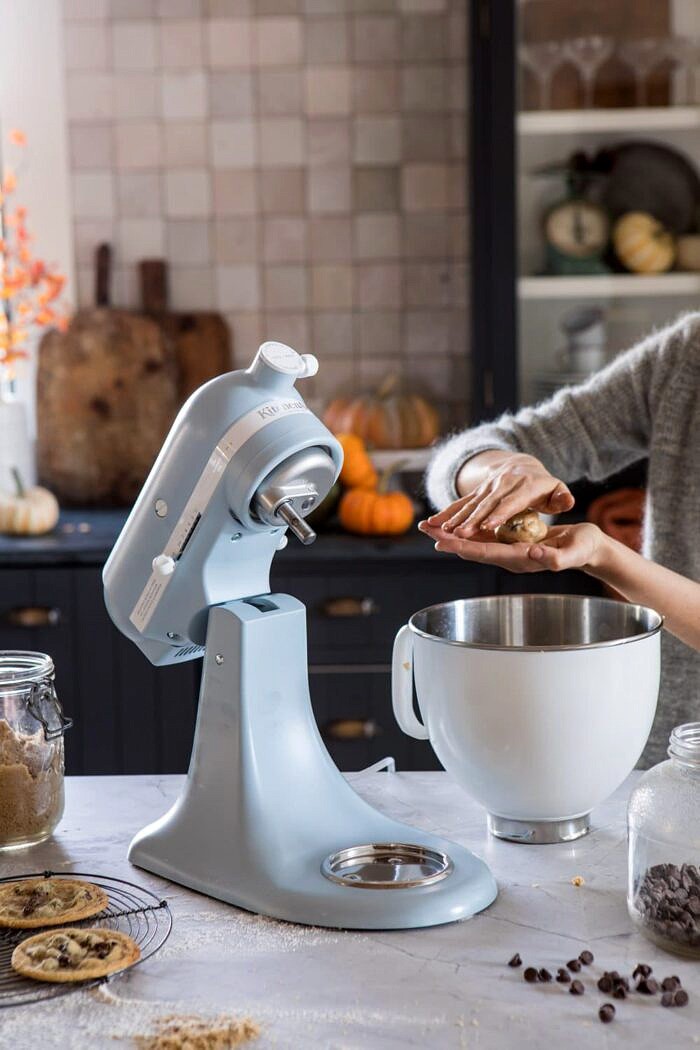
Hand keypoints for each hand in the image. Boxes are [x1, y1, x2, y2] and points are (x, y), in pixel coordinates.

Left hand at [417, 520, 604, 574]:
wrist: (586, 549)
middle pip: (472, 549)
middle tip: (425, 528)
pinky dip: (466, 530)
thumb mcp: (573, 552)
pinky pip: (483, 537)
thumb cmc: (582, 549)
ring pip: (474, 543)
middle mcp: (510, 557)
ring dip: (452, 534)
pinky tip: (453, 523)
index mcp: (521, 559)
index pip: (486, 554)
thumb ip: (555, 557)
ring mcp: (508, 551)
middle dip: (448, 539)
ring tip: (430, 524)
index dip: (464, 547)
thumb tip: (535, 552)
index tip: (444, 542)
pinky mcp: (511, 542)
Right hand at [425, 453, 573, 536]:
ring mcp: (488, 487)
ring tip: (442, 530)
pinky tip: (433, 523)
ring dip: (455, 517)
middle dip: (472, 520)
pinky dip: (447, 512)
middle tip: (460, 534)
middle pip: (486, 504)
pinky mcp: (477, 491)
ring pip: (470, 503)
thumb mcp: (557, 489)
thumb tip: (568, 502)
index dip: (499, 514)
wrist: (522, 464)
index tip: (488, 526)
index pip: (511, 502)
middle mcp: (503, 484)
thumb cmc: (543, 485)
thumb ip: (562, 497)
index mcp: (525, 486)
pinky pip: (461, 502)